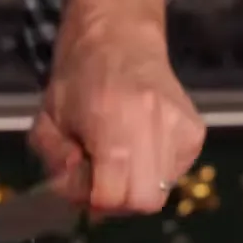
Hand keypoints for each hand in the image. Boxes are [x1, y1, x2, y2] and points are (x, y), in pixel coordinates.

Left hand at [29, 25, 205, 213]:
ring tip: (116, 157)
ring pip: (161, 190)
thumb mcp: (46, 126)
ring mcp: (183, 127)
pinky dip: (151, 172)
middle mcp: (157, 122)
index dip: (93, 200)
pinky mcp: (197, 132)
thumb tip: (82, 200)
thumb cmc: (75, 83)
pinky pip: (173, 174)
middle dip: (117, 201)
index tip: (80, 183)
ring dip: (133, 186)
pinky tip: (136, 147)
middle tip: (98, 177)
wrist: (118, 41)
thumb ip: (57, 167)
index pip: (114, 195)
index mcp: (115, 120)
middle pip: (144, 201)